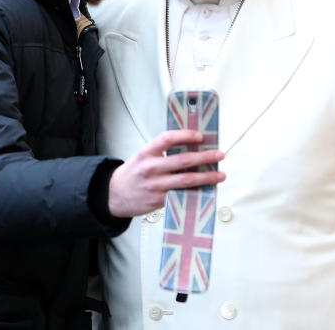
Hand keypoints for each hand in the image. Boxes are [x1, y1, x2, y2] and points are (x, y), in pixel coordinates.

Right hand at [107, 129, 224, 217]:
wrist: (114, 195)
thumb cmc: (133, 173)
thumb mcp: (143, 156)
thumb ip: (162, 151)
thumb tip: (191, 146)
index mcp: (146, 152)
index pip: (168, 139)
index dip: (186, 135)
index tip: (201, 136)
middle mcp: (151, 167)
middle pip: (183, 160)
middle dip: (205, 157)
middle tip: (219, 155)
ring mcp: (155, 185)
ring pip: (186, 180)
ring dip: (207, 177)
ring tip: (220, 174)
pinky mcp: (159, 200)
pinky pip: (181, 194)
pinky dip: (196, 191)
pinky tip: (207, 189)